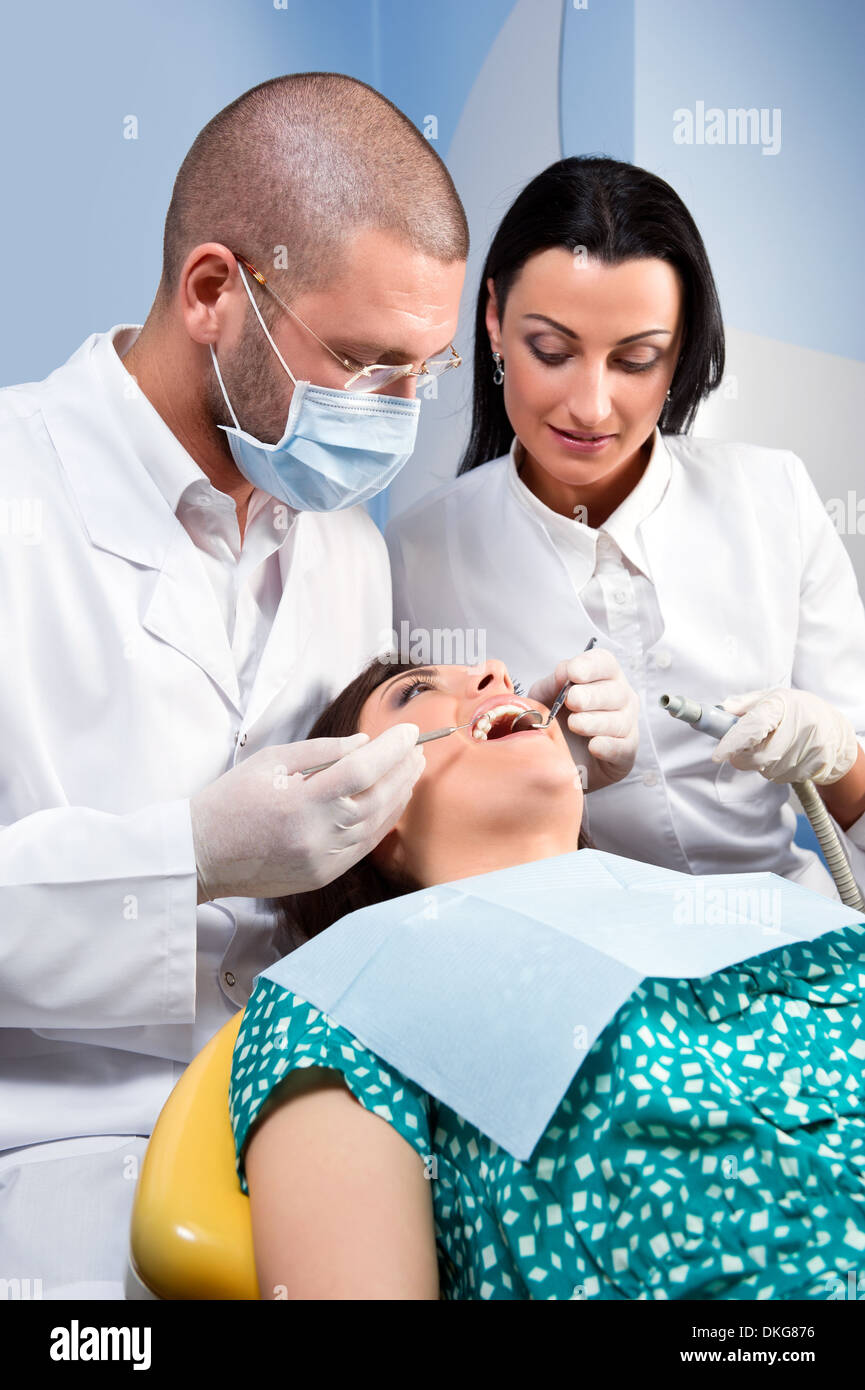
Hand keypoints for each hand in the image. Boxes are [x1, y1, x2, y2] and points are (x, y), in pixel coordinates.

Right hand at [190, 725, 423, 900]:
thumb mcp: (269, 761)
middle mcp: (317, 834)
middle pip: (377, 798)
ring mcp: (322, 859)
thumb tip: (363, 744)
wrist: (201, 853)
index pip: (362, 769)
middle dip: (402, 771)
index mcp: (301, 800)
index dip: (392, 749)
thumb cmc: (230, 800)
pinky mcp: (321, 876)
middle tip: (417, 750)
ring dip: (398, 796)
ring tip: (411, 773)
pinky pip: (364, 848)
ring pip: (376, 825)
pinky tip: (392, 805)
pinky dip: (382, 824)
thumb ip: (320, 751)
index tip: (409, 731)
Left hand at [528, 646, 638, 789]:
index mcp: (602, 676)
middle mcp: (620, 696)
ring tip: (574, 725)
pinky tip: (593, 746)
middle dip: (591, 696)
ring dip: (594, 722)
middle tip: (572, 702)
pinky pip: (623, 747)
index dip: (590, 666)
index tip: (573, 673)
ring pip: (619, 720)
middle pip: (615, 691)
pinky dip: (608, 746)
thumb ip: (552, 683)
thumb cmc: (555, 719)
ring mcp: (627, 724)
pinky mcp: (627, 752)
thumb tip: (564, 671)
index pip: (604, 663)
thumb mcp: (545, 697)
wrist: (557, 757)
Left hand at [711, 687, 857, 784]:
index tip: (718, 755)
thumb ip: (744, 705)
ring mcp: (810, 747)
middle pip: (758, 757)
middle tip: (746, 748)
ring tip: (774, 746)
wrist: (834, 729)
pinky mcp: (816, 765)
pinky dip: (776, 770)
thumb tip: (719, 711)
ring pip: (768, 770)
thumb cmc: (796, 710)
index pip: (754, 725)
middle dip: (743, 757)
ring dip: (761, 763)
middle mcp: (799, 725)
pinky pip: (781, 777)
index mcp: (782, 704)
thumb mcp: (771, 697)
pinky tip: (787, 755)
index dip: (733, 742)